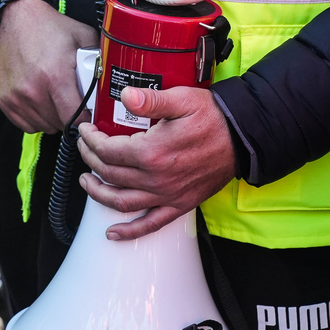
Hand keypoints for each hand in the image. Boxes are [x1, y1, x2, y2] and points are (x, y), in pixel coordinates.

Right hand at [0, 0, 98, 133]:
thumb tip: (111, 78)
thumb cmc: (46, 27)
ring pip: (43, 126)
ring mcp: (16, 98)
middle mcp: (33, 91)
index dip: (85, 119)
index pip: (74, 118)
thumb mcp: (81, 36)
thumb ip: (98, 59)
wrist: (12, 19)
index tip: (88, 113)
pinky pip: (26, 125)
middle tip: (72, 101)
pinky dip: (36, 118)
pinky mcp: (4, 101)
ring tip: (55, 99)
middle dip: (70, 116)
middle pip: (59, 124)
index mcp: (55, 77)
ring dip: (53, 118)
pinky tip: (40, 102)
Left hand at [76, 86, 236, 239]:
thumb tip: (125, 95)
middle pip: (109, 174)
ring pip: (121, 201)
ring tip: (86, 182)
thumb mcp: (181, 100)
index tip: (85, 131)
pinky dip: (129, 232)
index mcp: (151, 152)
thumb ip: (150, 99)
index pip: (107, 150)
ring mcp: (166, 195)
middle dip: (90, 160)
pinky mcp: (178, 205)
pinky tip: (112, 234)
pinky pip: (150, 224)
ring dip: (98, 194)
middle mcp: (155, 178)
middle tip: (84, 148)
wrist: (244, 139)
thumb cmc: (213, 118)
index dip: (90, 140)